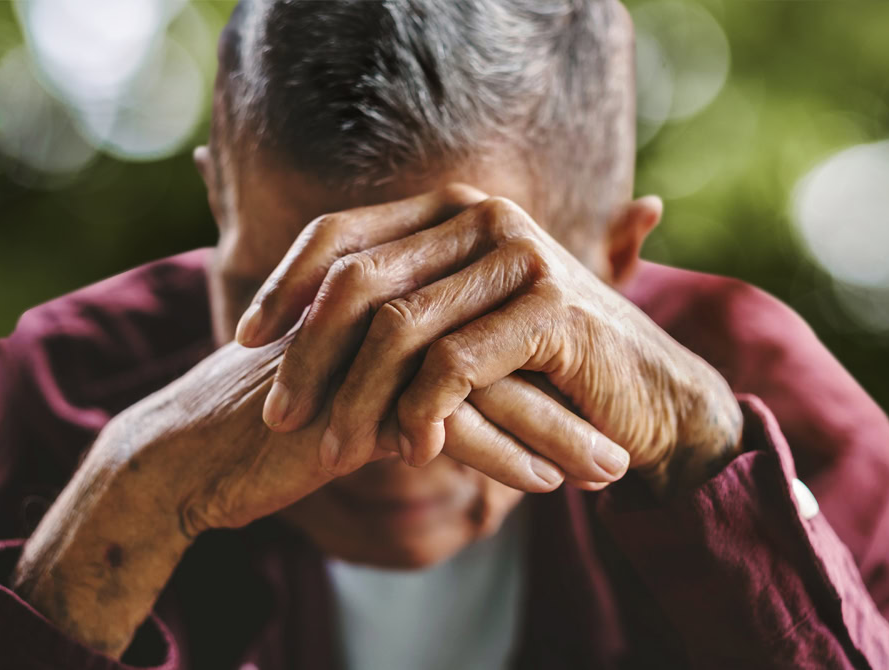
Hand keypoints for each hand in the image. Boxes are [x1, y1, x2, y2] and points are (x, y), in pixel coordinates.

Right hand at [13, 338, 593, 655]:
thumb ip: (402, 377)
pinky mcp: (351, 406)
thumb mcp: (344, 392)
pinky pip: (447, 429)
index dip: (546, 361)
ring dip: (554, 431)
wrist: (186, 459)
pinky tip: (545, 485)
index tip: (599, 400)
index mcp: (380, 299)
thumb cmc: (265, 428)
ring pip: (486, 387)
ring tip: (610, 470)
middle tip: (631, 434)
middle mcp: (377, 314)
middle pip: (499, 345)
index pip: (485, 318)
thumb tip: (469, 397)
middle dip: (571, 395)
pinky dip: (504, 457)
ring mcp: (364, 356)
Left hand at [234, 185, 743, 492]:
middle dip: (306, 352)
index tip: (240, 341)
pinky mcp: (553, 309)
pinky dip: (424, 411)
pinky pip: (457, 364)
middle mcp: (483, 216)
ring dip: (358, 398)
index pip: (339, 231)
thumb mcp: (454, 333)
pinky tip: (410, 451)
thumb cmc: (539, 374)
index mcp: (451, 209)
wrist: (648, 402)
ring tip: (332, 449)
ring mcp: (521, 256)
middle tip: (277, 415)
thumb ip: (389, 314)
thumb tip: (279, 330)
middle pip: (357, 279)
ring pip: (400, 328)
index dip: (283, 284)